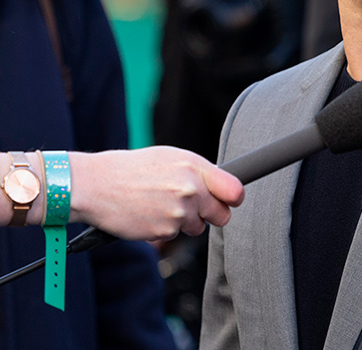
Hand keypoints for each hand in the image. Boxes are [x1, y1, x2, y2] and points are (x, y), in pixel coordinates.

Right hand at [67, 147, 243, 240]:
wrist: (95, 185)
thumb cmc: (132, 169)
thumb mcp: (170, 157)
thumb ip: (198, 172)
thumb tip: (220, 186)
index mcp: (194, 167)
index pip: (234, 190)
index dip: (234, 199)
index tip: (231, 201)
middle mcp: (190, 190)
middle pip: (222, 215)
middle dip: (211, 214)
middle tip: (193, 208)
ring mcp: (178, 213)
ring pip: (197, 227)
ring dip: (185, 222)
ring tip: (160, 206)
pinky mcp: (164, 231)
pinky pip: (174, 235)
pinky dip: (164, 229)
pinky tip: (148, 214)